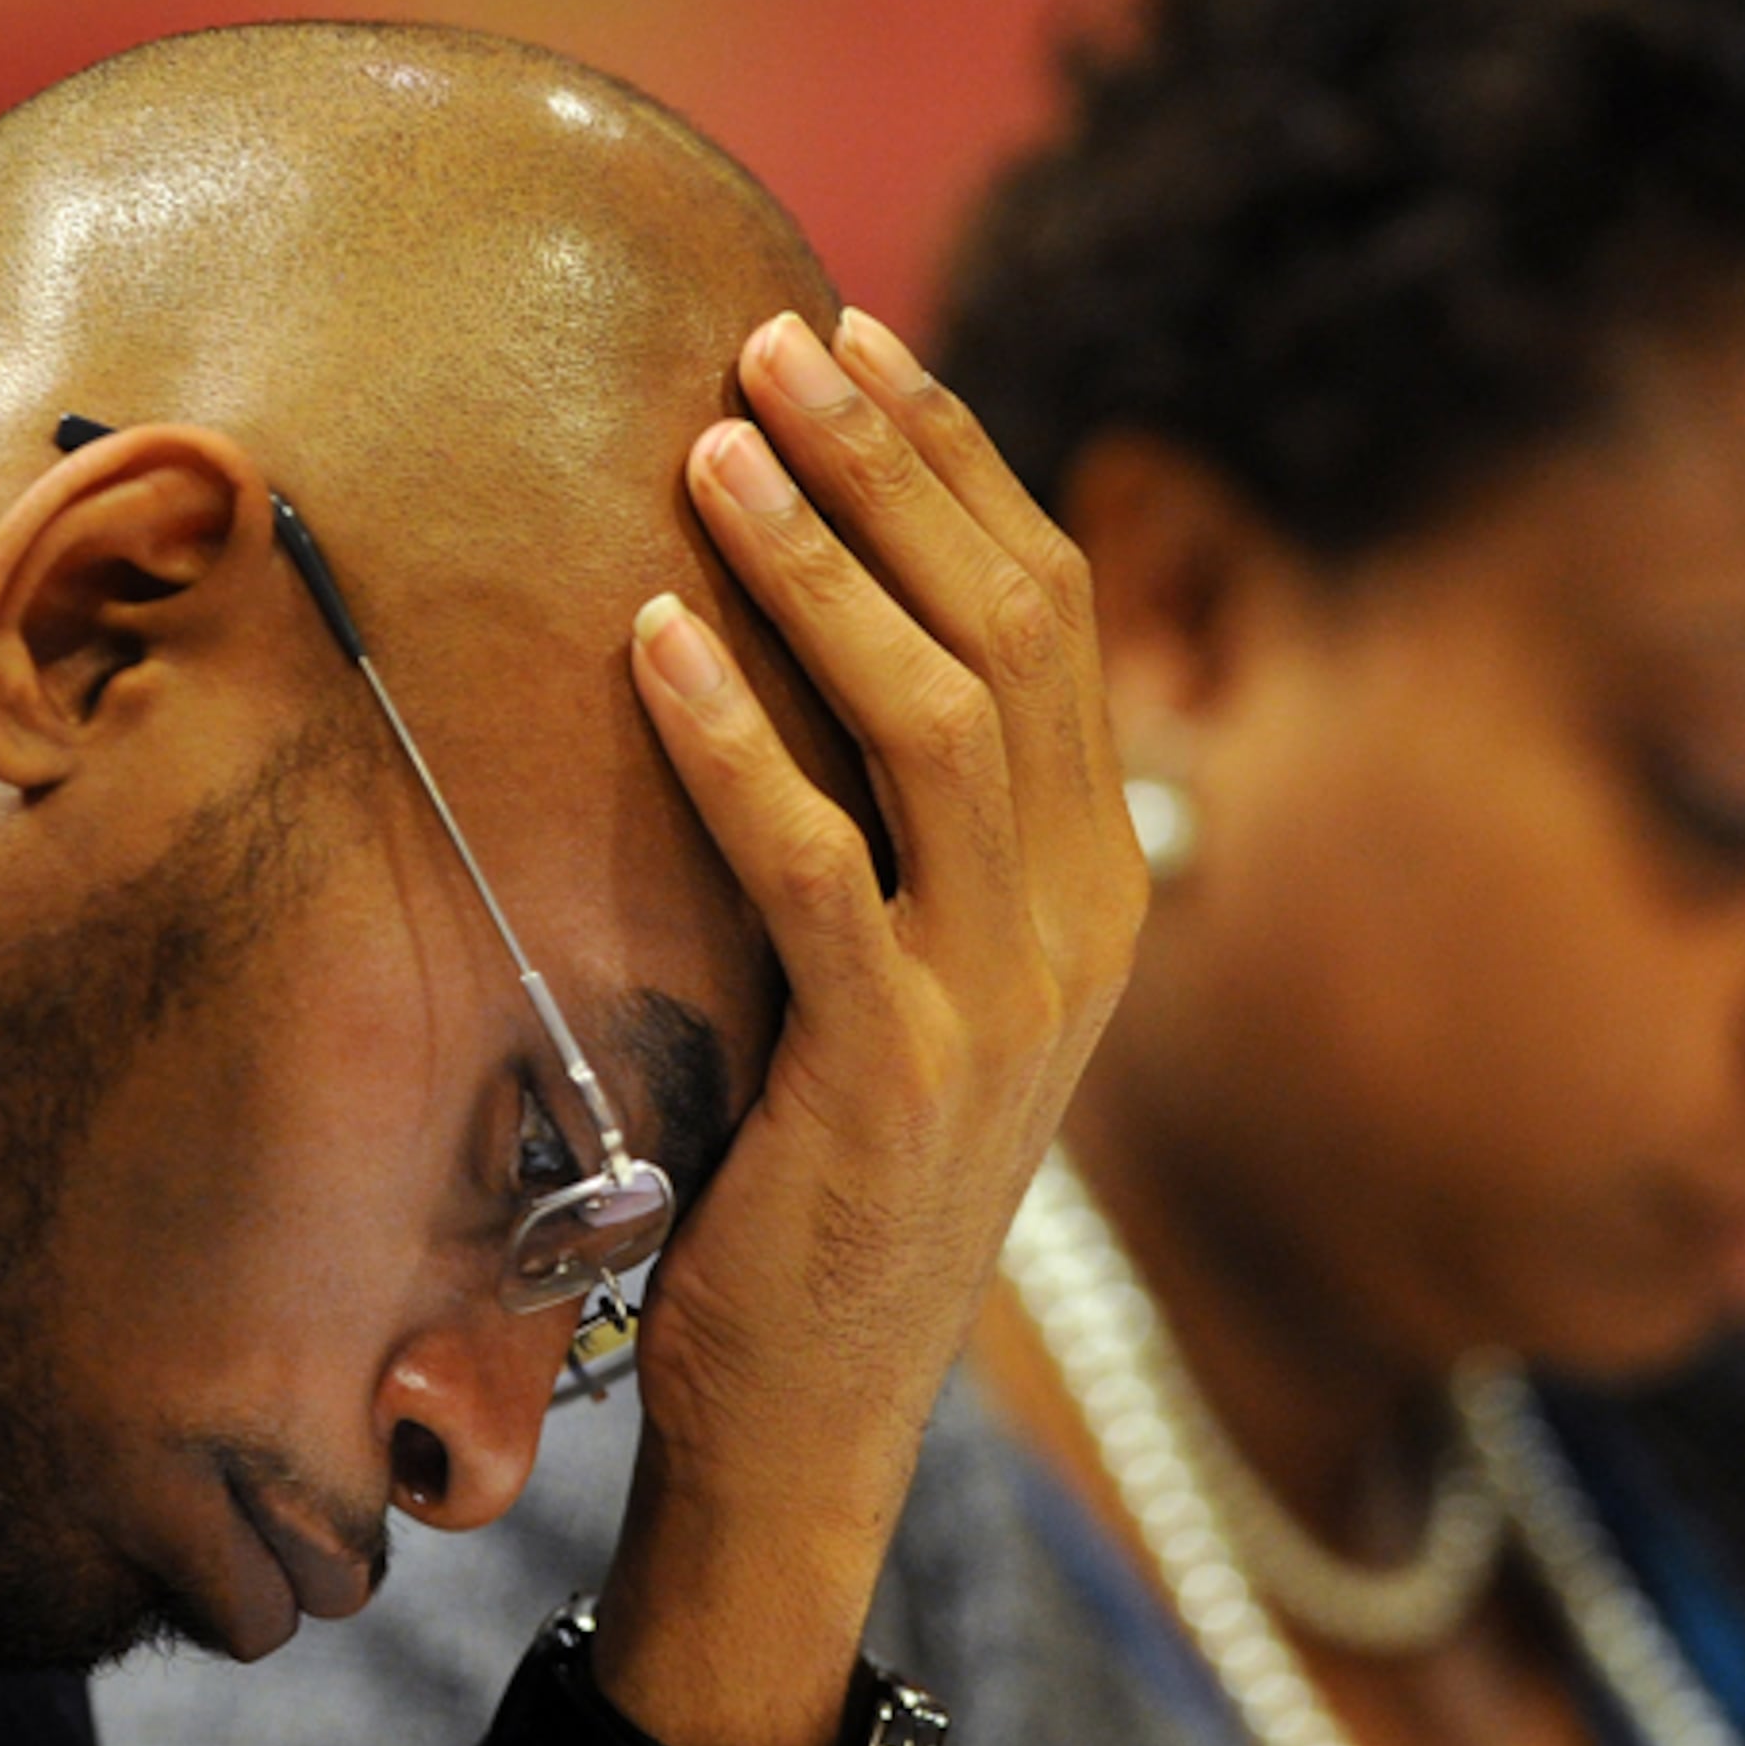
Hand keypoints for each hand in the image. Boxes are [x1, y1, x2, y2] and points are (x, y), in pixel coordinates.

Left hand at [592, 307, 1146, 1745]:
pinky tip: (650, 641)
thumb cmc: (825, 1171)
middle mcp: (1077, 914)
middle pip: (1010, 625)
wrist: (817, 1408)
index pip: (1052, 611)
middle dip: (889, 464)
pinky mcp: (895, 1070)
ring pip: (936, 716)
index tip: (849, 337)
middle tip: (770, 341)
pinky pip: (814, 865)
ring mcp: (1003, 996)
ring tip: (709, 448)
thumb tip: (807, 622)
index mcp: (1094, 876)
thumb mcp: (903, 973)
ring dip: (819, 564)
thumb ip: (894, 819)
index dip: (953, 459)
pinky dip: (734, 738)